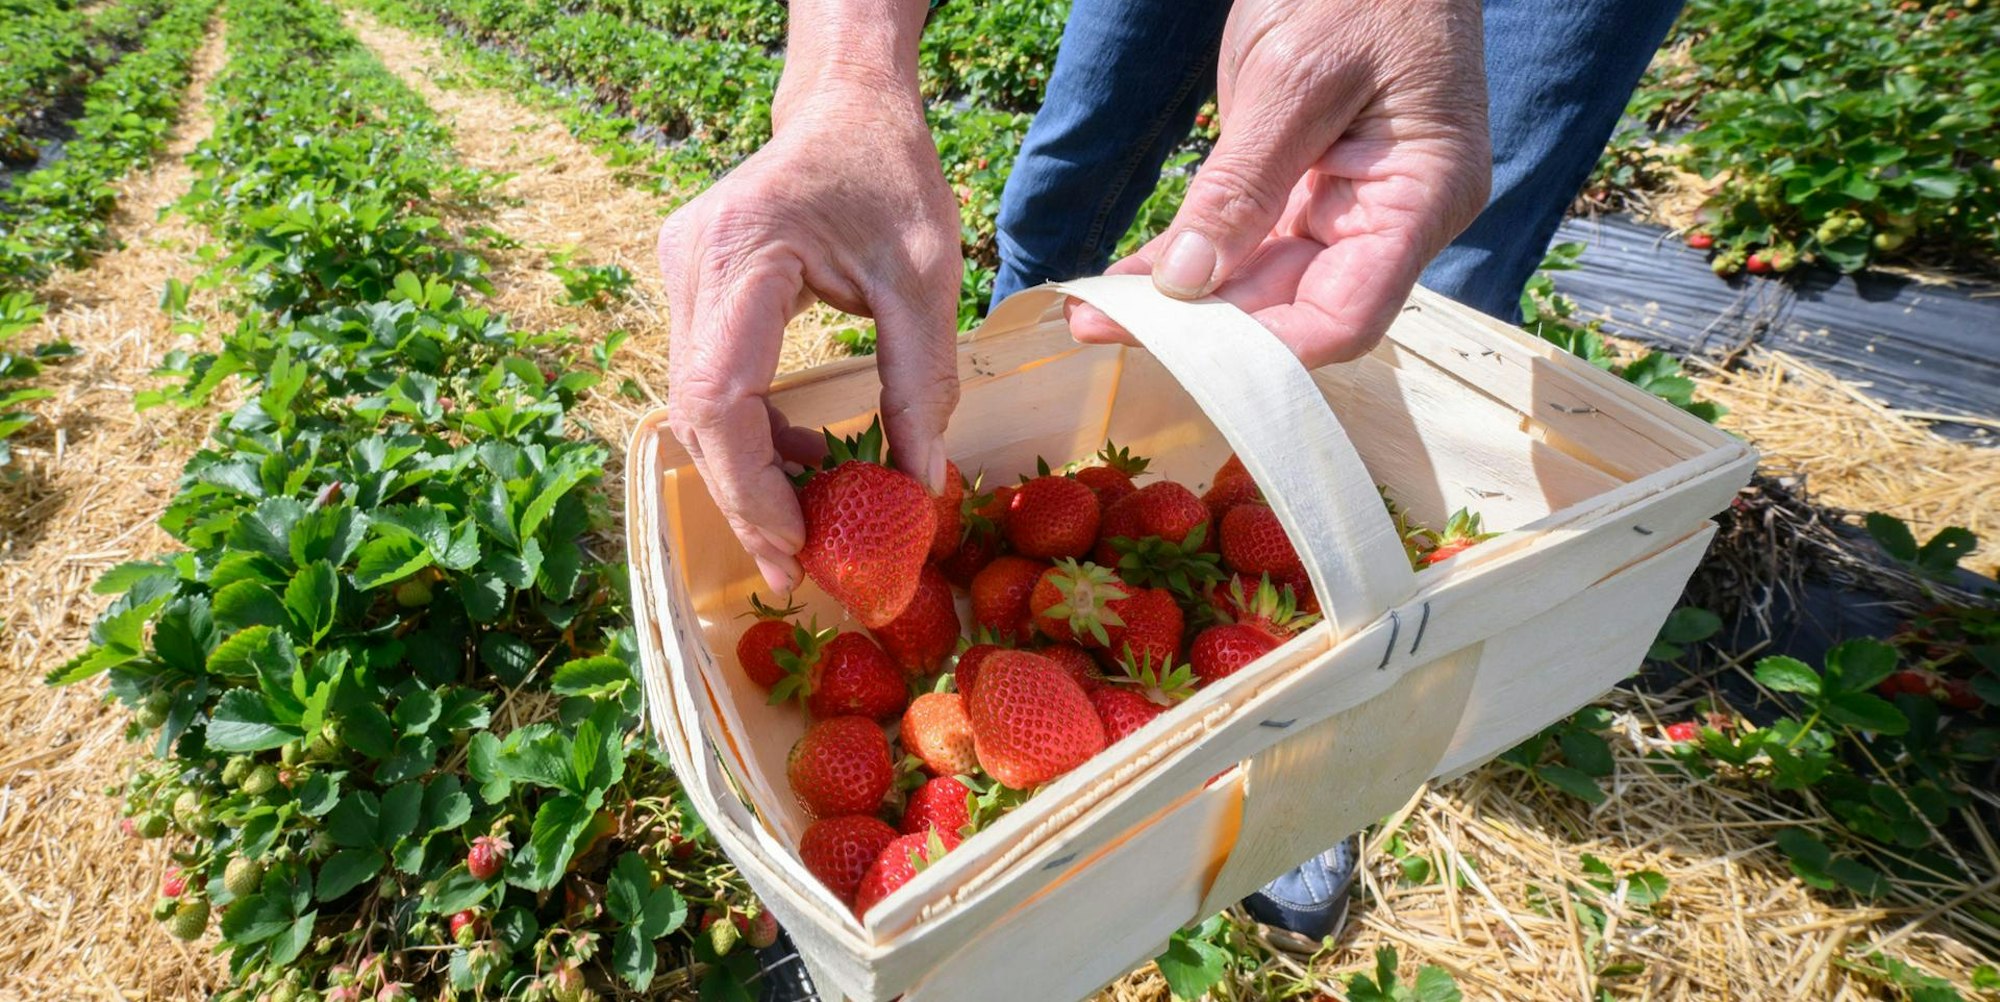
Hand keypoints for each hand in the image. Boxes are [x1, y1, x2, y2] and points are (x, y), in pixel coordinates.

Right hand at [658, 70, 960, 593]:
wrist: (846, 108)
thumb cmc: (889, 174)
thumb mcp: (926, 278)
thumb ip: (922, 381)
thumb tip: (920, 485)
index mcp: (742, 253)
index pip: (719, 395)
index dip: (749, 484)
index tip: (794, 544)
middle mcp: (689, 265)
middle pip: (697, 413)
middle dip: (746, 500)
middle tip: (795, 570)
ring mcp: (680, 275)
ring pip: (697, 406)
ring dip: (748, 473)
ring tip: (807, 529)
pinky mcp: (694, 288)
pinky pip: (711, 380)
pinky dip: (753, 432)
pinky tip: (803, 460)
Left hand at [1069, 0, 1489, 365]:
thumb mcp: (1296, 74)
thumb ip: (1244, 181)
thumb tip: (1188, 282)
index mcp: (1421, 196)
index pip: (1346, 317)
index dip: (1267, 353)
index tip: (1182, 356)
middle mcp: (1387, 217)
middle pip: (1294, 310)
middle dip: (1202, 331)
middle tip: (1106, 329)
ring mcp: (1341, 205)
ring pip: (1256, 284)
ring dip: (1179, 305)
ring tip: (1093, 316)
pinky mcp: (1297, 186)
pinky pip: (1237, 241)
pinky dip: (1180, 262)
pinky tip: (1118, 287)